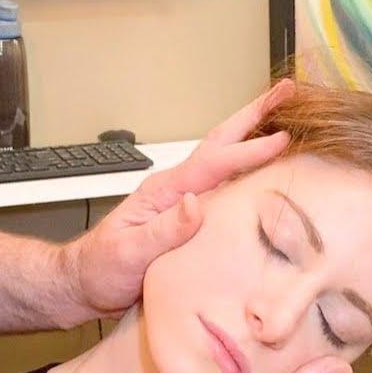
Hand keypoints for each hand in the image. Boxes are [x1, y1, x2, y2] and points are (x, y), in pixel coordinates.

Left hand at [61, 80, 295, 319]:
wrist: (85, 282)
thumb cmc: (102, 268)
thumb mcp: (130, 253)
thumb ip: (163, 231)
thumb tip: (194, 204)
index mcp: (163, 191)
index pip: (213, 164)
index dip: (249, 151)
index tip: (283, 139)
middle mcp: (176, 188)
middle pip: (220, 143)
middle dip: (255, 115)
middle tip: (287, 90)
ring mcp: (183, 199)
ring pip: (224, 157)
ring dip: (253, 133)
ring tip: (284, 113)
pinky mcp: (188, 216)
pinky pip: (224, 182)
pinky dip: (247, 164)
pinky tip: (264, 164)